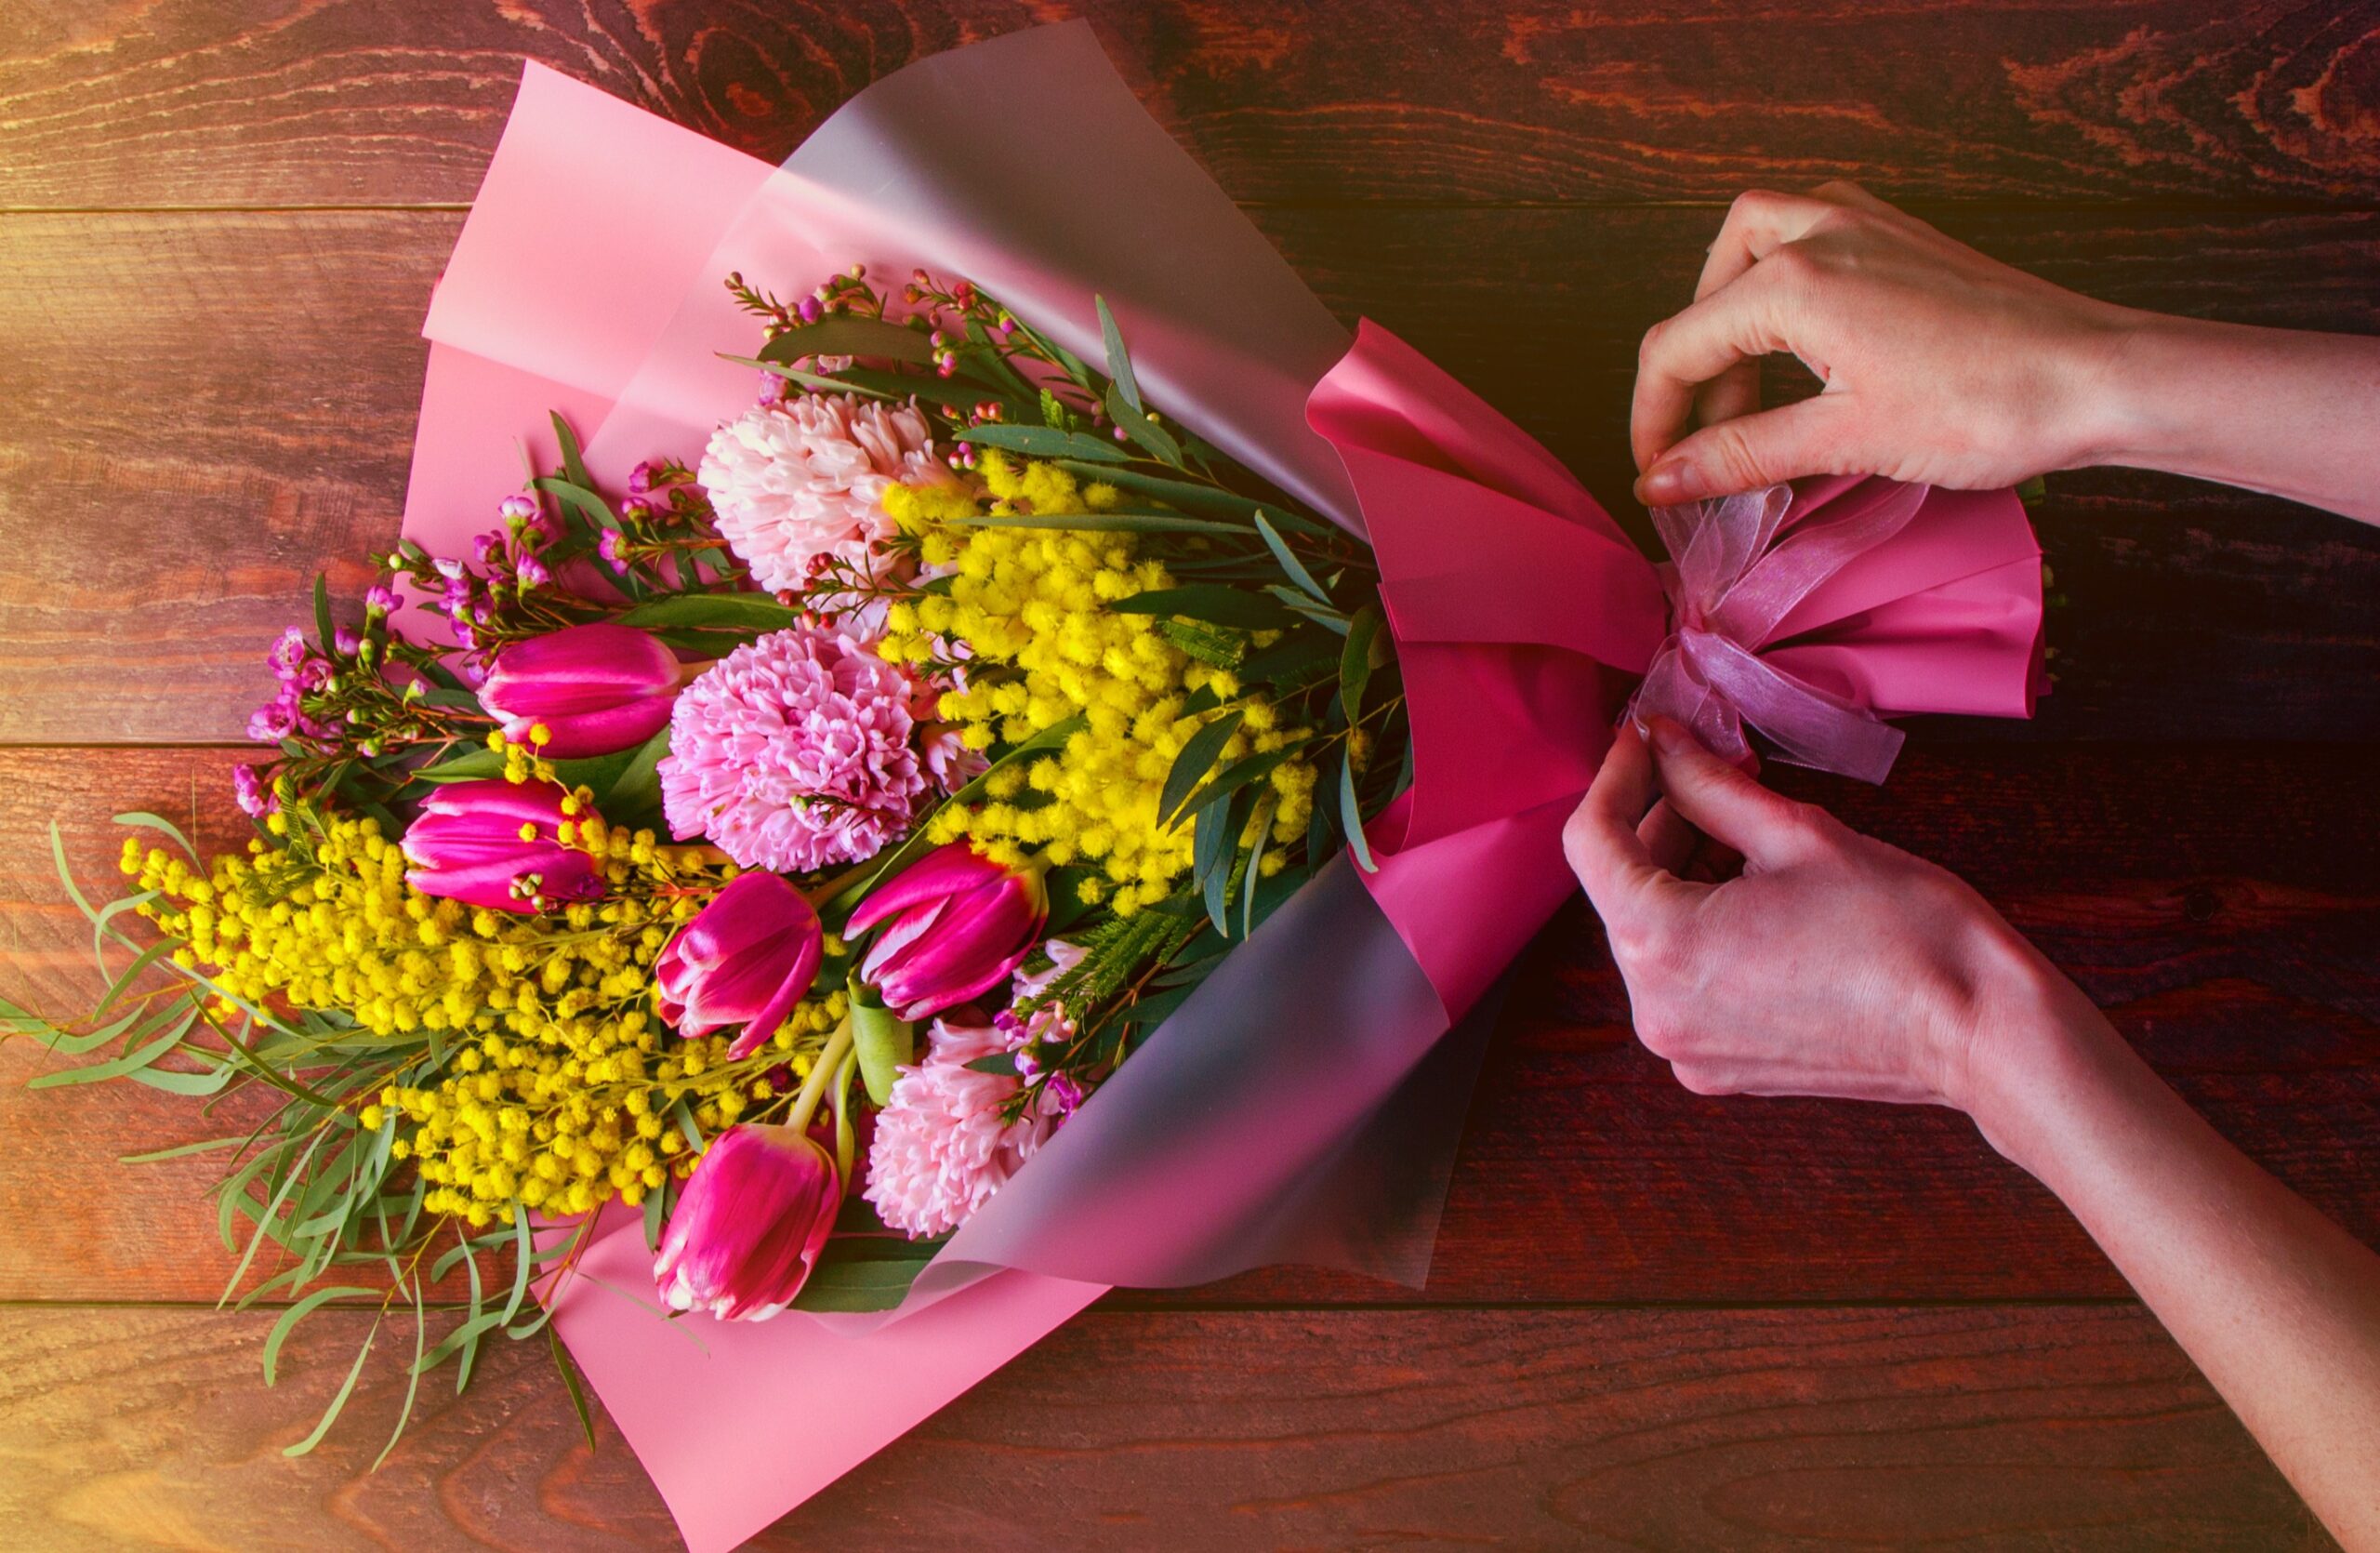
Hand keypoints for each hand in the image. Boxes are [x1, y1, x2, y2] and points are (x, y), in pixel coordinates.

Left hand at [1563, 716, 2061, 1110]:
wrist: (1979, 1030)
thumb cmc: (1903, 929)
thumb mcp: (1795, 832)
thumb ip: (1708, 784)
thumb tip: (1661, 741)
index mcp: (1662, 946)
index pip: (1591, 842)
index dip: (1617, 776)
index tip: (1647, 738)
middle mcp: (1655, 1010)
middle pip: (1622, 890)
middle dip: (1661, 822)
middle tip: (1717, 771)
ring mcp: (1683, 1048)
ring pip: (1652, 934)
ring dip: (1685, 873)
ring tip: (1751, 831)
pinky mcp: (1717, 1067)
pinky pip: (1682, 980)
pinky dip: (1704, 929)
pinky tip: (1760, 893)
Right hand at [1631, 182, 2138, 505]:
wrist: (2096, 378)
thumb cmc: (1983, 407)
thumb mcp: (1845, 440)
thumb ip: (1739, 455)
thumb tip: (1658, 481)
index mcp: (1794, 279)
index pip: (1676, 345)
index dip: (1652, 419)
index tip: (1656, 477)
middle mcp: (1820, 229)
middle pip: (1706, 294)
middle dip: (1693, 376)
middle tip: (1712, 446)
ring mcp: (1866, 223)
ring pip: (1752, 245)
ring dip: (1730, 317)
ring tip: (1749, 394)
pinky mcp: (1902, 237)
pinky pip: (1810, 235)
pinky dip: (1783, 287)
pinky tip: (1806, 345)